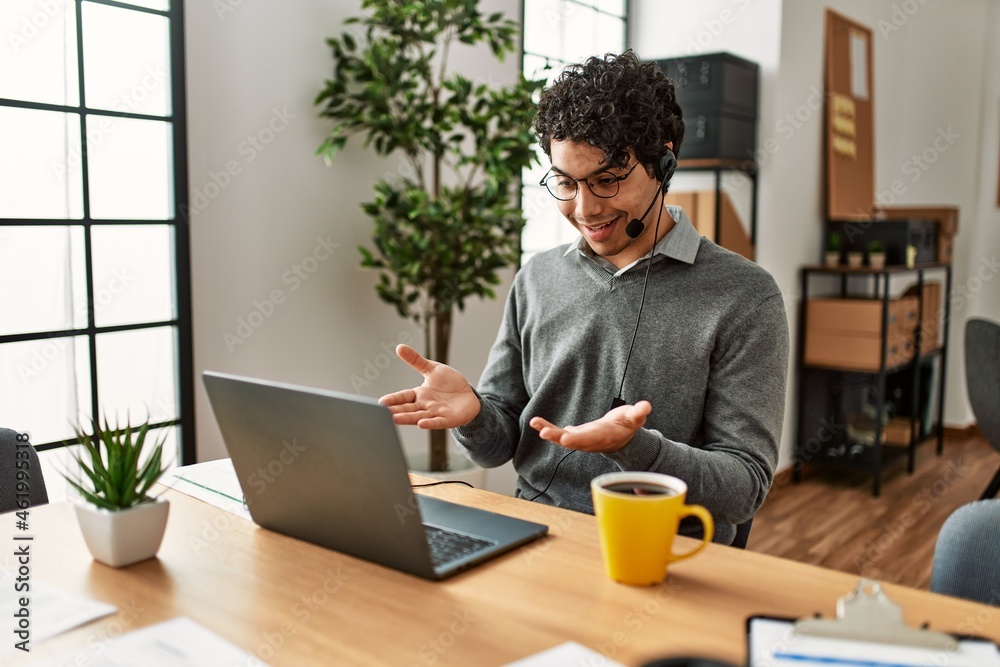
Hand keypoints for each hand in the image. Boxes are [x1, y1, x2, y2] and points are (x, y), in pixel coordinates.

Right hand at [378, 344, 480, 428]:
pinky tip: (421, 424)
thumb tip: (399, 347)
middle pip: (408, 409)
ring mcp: (436, 413)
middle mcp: (425, 406)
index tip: (382, 402)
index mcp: (419, 394)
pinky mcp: (448, 419)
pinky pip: (437, 422)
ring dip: (407, 418)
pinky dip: (429, 423)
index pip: (403, 397)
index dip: (393, 399)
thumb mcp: (432, 369)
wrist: (469, 396)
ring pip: (418, 416)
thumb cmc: (450, 384)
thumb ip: (416, 360)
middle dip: (396, 411)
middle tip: (383, 414)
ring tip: (395, 419)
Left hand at [529, 401, 651, 452]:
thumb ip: (638, 413)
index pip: (589, 439)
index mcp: (603, 436)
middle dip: (558, 437)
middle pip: (572, 441)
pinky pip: (558, 432)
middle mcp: (589, 441)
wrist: (620, 437)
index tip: (565, 438)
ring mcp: (580, 439)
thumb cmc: (627, 425)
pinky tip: (535, 422)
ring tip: (535, 424)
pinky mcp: (573, 435)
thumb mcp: (634, 418)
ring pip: (562, 437)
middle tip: (544, 433)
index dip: (577, 439)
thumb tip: (646, 406)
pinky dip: (547, 427)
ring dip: (548, 432)